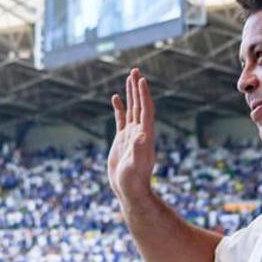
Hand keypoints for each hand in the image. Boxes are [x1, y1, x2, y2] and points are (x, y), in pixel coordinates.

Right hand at [108, 68, 156, 203]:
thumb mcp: (136, 166)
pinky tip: (116, 98)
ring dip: (131, 93)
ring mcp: (131, 134)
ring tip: (129, 77)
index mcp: (145, 134)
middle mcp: (141, 131)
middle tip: (135, 70)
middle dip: (138, 88)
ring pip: (132, 108)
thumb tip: (142, 135)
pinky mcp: (122, 139)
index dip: (144, 95)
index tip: (141, 80)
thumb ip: (139, 150)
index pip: (146, 109)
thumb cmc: (133, 180)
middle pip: (140, 104)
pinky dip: (119, 107)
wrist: (128, 190)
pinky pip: (121, 119)